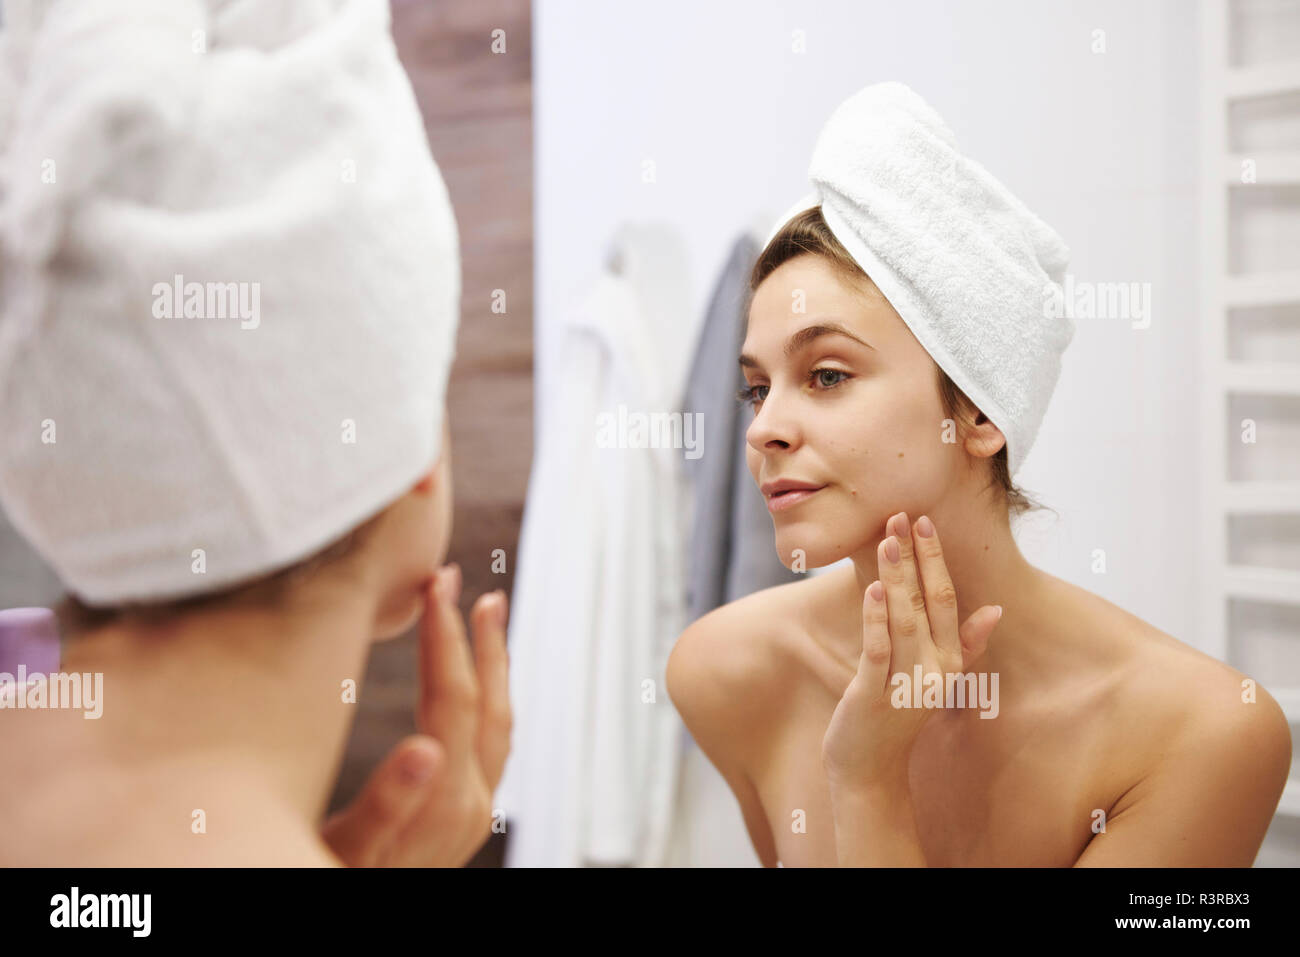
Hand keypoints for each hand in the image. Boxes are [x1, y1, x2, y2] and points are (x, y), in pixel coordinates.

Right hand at [321, 564, 511, 865]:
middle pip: (487, 703)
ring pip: (498, 722)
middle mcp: (470, 804)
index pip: (453, 700)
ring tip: (485, 613)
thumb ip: (388, 805)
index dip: (446, 637)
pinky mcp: (463, 818)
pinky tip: (470, 681)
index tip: (436, 581)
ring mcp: (472, 812)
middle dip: (477, 637)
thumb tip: (427, 748)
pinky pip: (490, 744)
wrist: (355, 907)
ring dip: (492, 662)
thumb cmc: (336, 880)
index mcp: (443, 802)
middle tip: (462, 582)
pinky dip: (485, 698)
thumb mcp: (348, 851)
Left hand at [822, 512, 1000, 791]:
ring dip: (897, 578)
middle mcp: (934, 671)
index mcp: (949, 662)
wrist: (870, 770)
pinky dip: (876, 620)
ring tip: (888, 539)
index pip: (949, 600)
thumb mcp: (937, 678)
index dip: (937, 560)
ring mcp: (905, 684)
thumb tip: (996, 610)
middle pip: (930, 603)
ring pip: (904, 621)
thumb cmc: (897, 717)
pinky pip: (877, 652)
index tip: (927, 521)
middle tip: (905, 514)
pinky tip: (871, 589)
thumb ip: (964, 644)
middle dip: (918, 558)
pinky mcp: (874, 696)